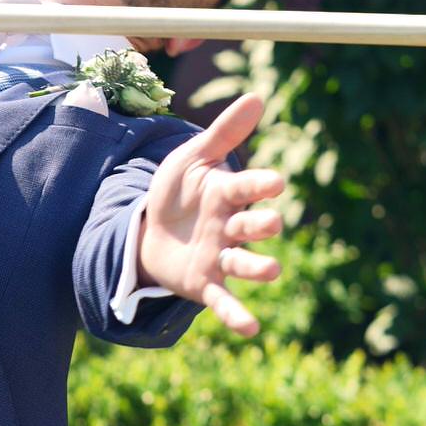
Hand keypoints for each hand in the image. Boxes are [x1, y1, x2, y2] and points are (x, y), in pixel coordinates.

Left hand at [136, 93, 286, 336]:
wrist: (149, 230)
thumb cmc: (178, 192)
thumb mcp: (193, 159)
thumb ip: (224, 133)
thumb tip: (257, 97)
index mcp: (226, 194)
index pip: (246, 187)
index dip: (259, 184)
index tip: (275, 182)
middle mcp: (229, 227)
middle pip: (250, 226)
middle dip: (260, 224)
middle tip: (271, 222)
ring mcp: (219, 257)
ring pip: (243, 263)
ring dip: (257, 267)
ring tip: (271, 270)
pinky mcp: (205, 284)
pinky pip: (223, 300)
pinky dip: (236, 315)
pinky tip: (251, 329)